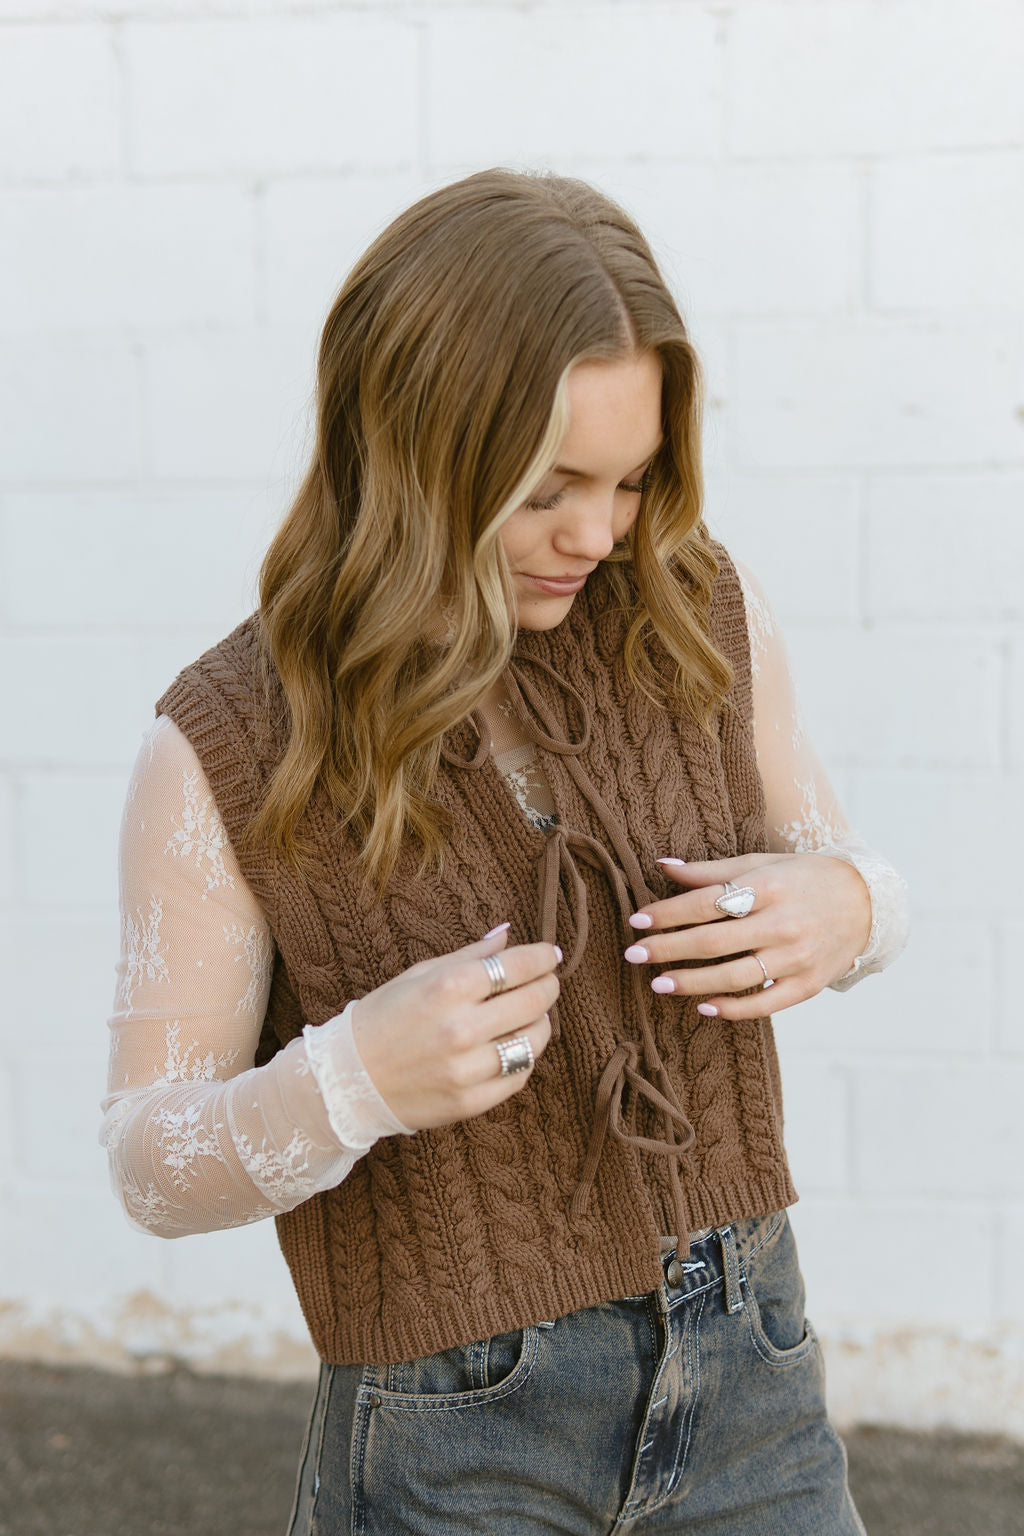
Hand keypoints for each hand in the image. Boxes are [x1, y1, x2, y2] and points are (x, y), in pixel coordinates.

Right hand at [351, 928, 558, 1131]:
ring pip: (532, 1041)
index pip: (516, 966)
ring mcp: (466, 1069)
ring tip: (531, 1015)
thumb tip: (508, 933)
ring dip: (541, 1023)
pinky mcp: (469, 1102)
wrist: (347, 1080)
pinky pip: (518, 1076)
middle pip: (533, 1002)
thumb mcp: (420, 975)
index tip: (550, 955)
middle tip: (548, 982)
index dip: (541, 958)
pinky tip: (513, 1047)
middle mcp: (460, 1028)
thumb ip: (469, 955)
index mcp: (447, 988)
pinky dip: (523, 1058)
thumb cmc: (383, 1018)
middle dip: (548, 987)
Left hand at [624, 852, 871, 1019]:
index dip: (669, 913)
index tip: (637, 921)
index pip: (708, 902)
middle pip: (715, 941)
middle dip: (669, 949)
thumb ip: (712, 870)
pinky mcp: (809, 984)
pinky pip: (766, 1003)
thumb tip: (661, 866)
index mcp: (769, 887)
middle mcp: (783, 924)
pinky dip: (733, 1008)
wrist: (867, 901)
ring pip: (736, 977)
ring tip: (659, 984)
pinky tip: (704, 1007)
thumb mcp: (761, 864)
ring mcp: (797, 958)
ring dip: (692, 983)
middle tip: (634, 956)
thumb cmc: (803, 877)